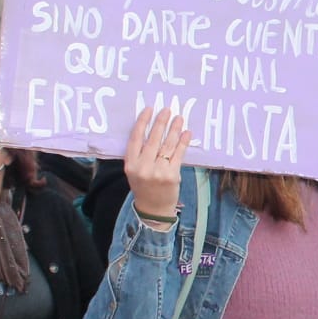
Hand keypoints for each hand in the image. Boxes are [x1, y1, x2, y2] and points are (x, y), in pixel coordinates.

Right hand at [124, 105, 194, 220]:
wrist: (153, 209)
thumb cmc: (144, 186)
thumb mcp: (134, 171)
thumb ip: (139, 154)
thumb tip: (152, 129)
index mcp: (130, 164)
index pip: (135, 138)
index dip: (142, 122)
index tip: (149, 109)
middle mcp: (142, 167)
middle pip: (153, 139)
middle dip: (161, 122)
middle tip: (167, 110)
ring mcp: (158, 171)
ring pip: (167, 145)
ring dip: (174, 129)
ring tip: (179, 118)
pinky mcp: (172, 176)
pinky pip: (178, 155)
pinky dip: (183, 143)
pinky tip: (186, 133)